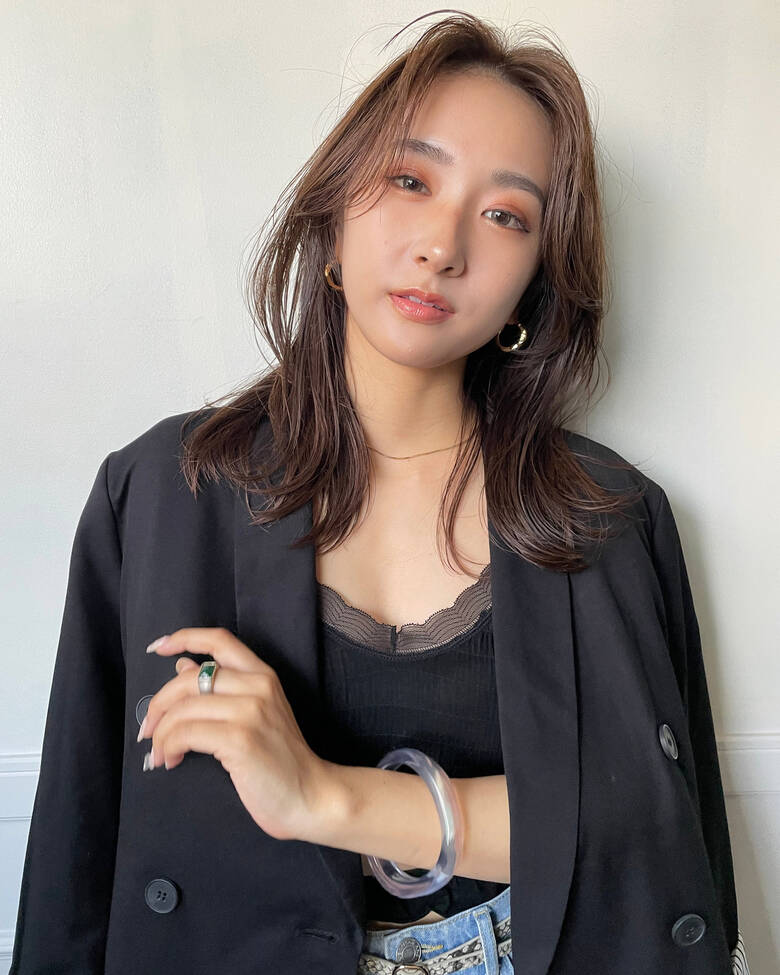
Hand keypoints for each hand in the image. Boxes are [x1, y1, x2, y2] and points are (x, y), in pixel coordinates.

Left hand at [139, 627, 330, 840]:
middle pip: (189, 679)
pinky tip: (171, 760)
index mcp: (263, 675)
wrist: (309, 795)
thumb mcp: (254, 714)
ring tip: (160, 754)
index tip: (158, 647)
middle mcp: (258, 686)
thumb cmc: (279, 760)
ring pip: (183, 708)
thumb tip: (183, 666)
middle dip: (159, 704)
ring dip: (161, 734)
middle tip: (148, 730)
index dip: (185, 638)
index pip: (220, 640)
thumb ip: (221, 689)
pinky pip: (186, 733)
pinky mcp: (240, 738)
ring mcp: (250, 711)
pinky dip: (169, 747)